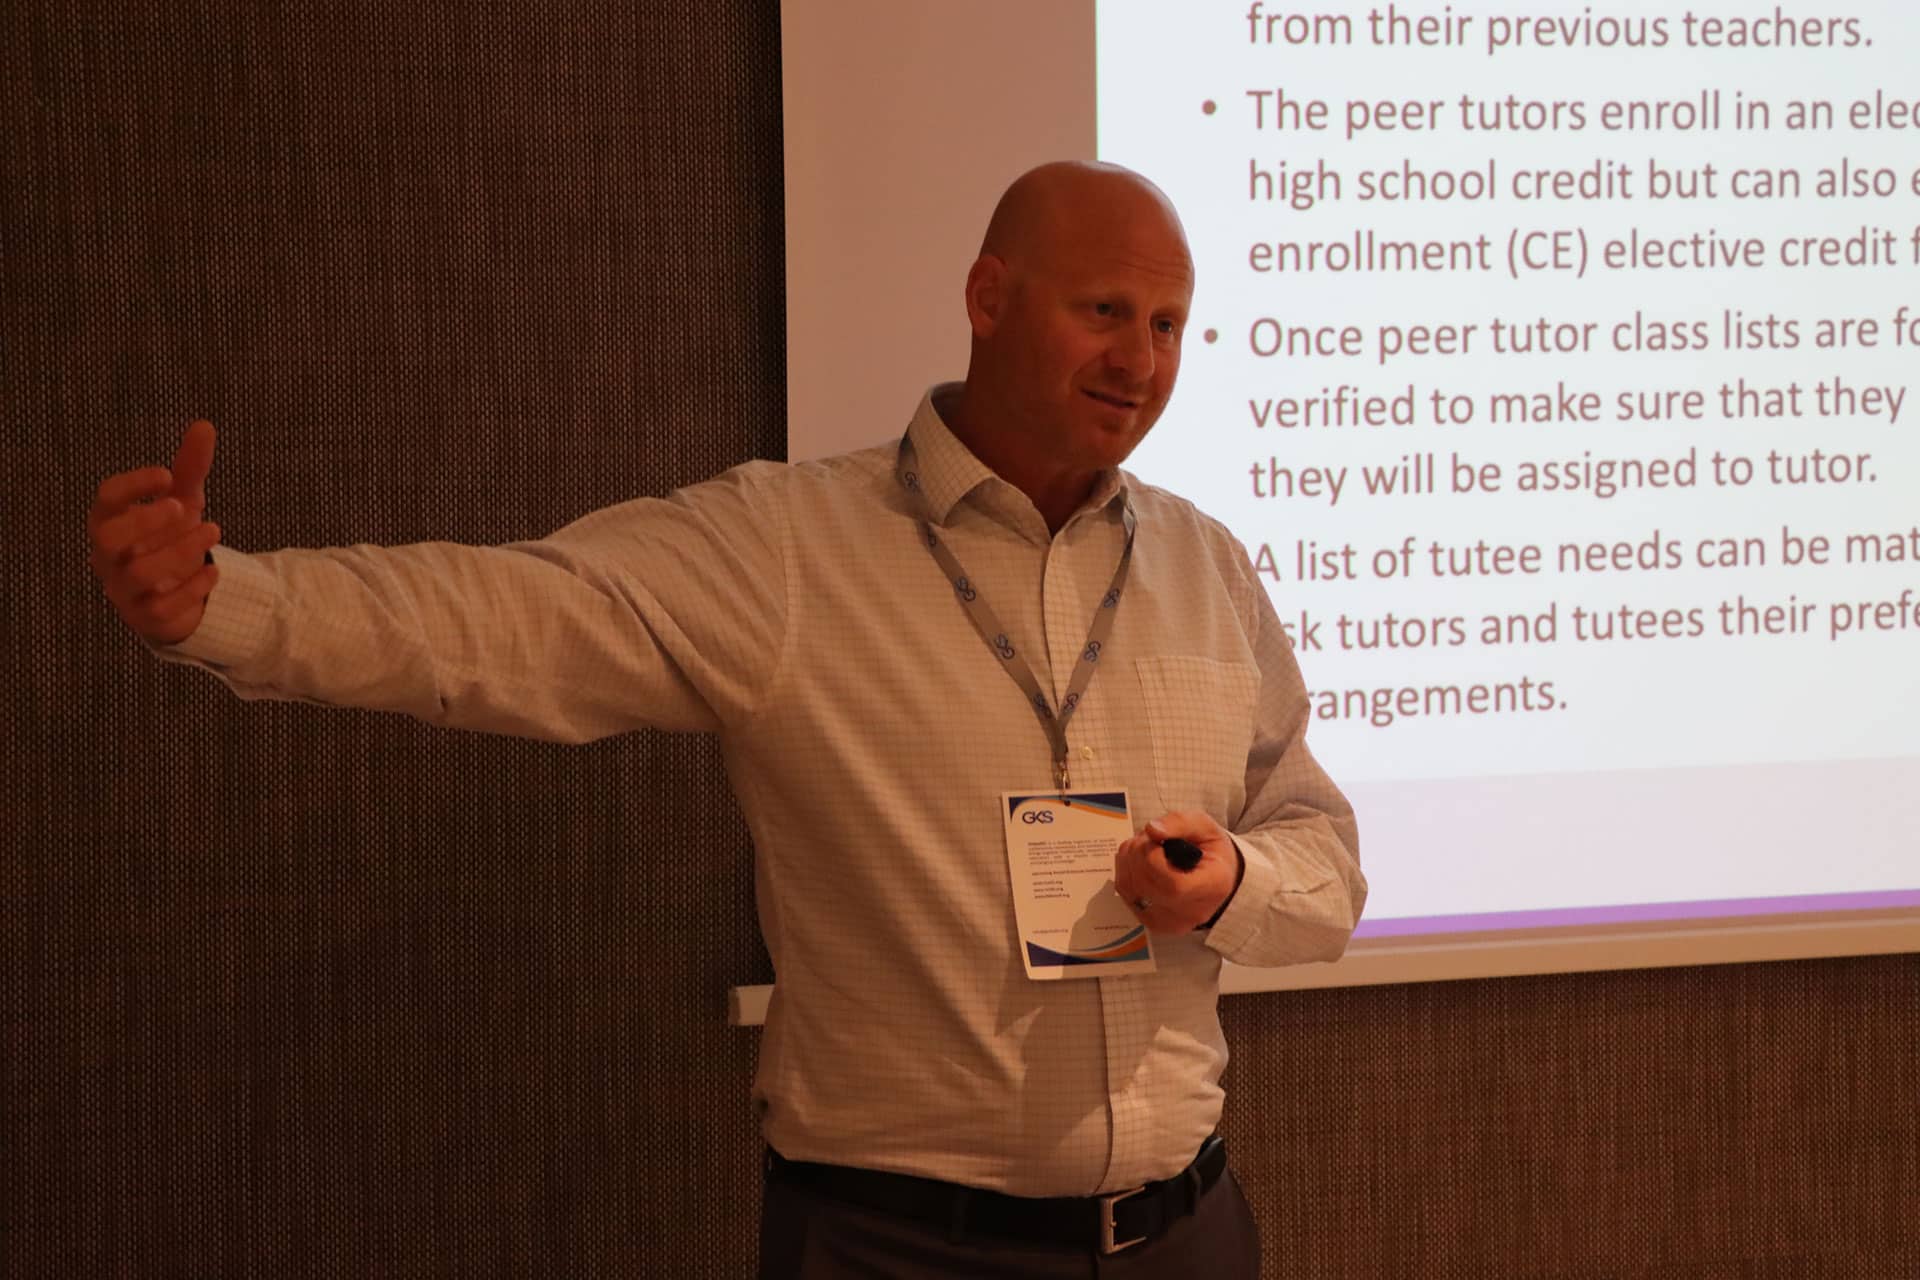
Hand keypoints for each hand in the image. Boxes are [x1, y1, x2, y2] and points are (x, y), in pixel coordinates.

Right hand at [88, 420, 222, 644]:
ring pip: (140, 572)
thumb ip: (189, 468)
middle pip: (109, 538)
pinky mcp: (146, 617)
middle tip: (183, 507)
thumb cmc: (169, 537)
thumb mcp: (182, 501)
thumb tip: (205, 425)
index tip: (166, 474)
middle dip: (146, 521)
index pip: (106, 500)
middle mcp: (109, 556)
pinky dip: (192, 587)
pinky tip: (214, 571)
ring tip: (214, 529)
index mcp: (110, 522)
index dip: (132, 486)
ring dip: (180, 550)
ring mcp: (124, 589)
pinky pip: (163, 606)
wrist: (176, 592)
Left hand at [1114, 810, 1241, 932]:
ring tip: (1145, 847)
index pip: (1173, 886)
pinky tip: (1139, 862)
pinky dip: (1126, 872)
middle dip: (1138, 852)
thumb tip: (1152, 830)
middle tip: (1149, 838)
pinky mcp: (1154, 923)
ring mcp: (1172, 922)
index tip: (1158, 842)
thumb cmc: (1210, 851)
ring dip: (1128, 859)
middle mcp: (1194, 912)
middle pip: (1147, 885)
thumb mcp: (1204, 826)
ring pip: (1131, 889)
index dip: (1153, 859)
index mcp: (1213, 886)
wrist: (1216, 878)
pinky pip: (1126, 894)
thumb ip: (1180, 823)